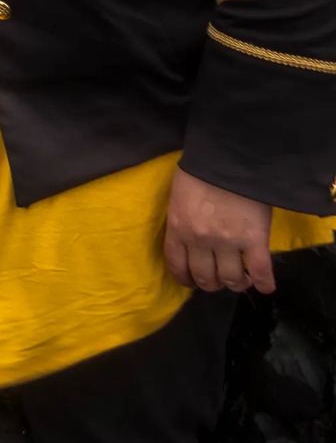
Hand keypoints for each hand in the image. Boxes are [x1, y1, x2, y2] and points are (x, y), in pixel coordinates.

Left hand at [164, 167, 274, 292]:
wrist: (229, 156)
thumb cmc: (200, 170)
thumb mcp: (180, 197)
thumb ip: (183, 221)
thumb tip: (188, 241)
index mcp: (179, 228)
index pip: (177, 266)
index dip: (185, 279)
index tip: (192, 281)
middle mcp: (200, 240)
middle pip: (204, 277)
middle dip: (211, 283)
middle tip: (218, 278)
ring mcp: (228, 242)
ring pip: (230, 279)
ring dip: (236, 283)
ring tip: (241, 278)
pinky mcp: (254, 240)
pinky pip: (259, 271)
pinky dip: (263, 283)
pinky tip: (265, 286)